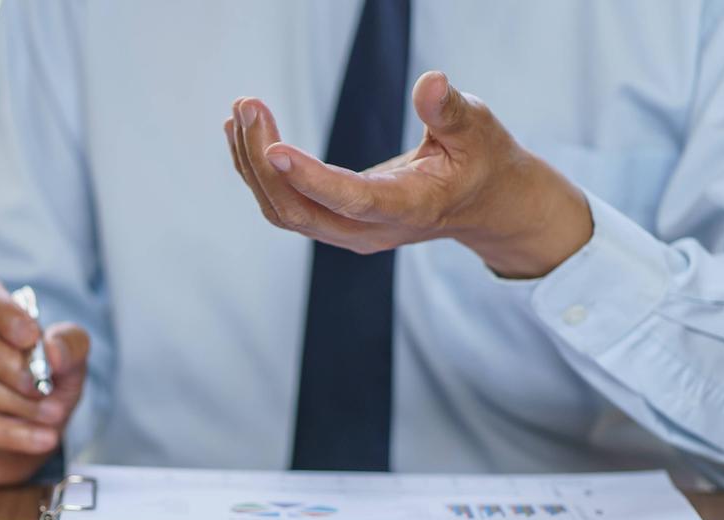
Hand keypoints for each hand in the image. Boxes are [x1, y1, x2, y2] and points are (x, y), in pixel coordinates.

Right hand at [0, 275, 89, 486]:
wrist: (24, 446)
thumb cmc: (39, 393)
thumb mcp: (68, 367)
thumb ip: (70, 347)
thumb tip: (53, 349)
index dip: (2, 311)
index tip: (31, 337)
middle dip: (5, 362)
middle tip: (40, 386)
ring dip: (10, 401)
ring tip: (51, 417)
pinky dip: (6, 432)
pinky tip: (38, 439)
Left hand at [225, 71, 593, 278]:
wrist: (484, 206)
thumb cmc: (483, 163)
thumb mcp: (480, 130)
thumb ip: (450, 111)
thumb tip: (430, 81)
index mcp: (408, 208)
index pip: (350, 199)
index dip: (309, 179)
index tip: (273, 148)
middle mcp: (370, 231)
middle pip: (299, 210)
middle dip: (263, 160)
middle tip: (246, 106)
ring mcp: (347, 233)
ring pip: (283, 211)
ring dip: (253, 164)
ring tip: (239, 114)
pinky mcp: (333, 224)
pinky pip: (284, 206)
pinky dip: (258, 172)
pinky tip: (242, 135)